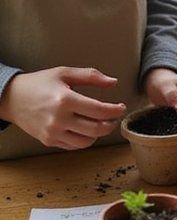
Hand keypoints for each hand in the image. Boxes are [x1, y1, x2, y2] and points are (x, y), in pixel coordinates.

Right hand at [0, 66, 124, 149]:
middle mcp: (59, 119)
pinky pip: (74, 146)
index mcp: (65, 100)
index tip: (121, 107)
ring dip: (99, 134)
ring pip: (87, 141)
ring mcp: (53, 133)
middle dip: (111, 124)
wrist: (12, 98)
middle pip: (97, 129)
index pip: (99, 110)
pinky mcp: (49, 141)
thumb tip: (113, 82)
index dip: (115, 110)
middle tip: (114, 117)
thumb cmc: (39, 83)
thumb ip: (91, 76)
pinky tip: (86, 129)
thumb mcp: (64, 73)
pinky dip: (85, 139)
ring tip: (100, 123)